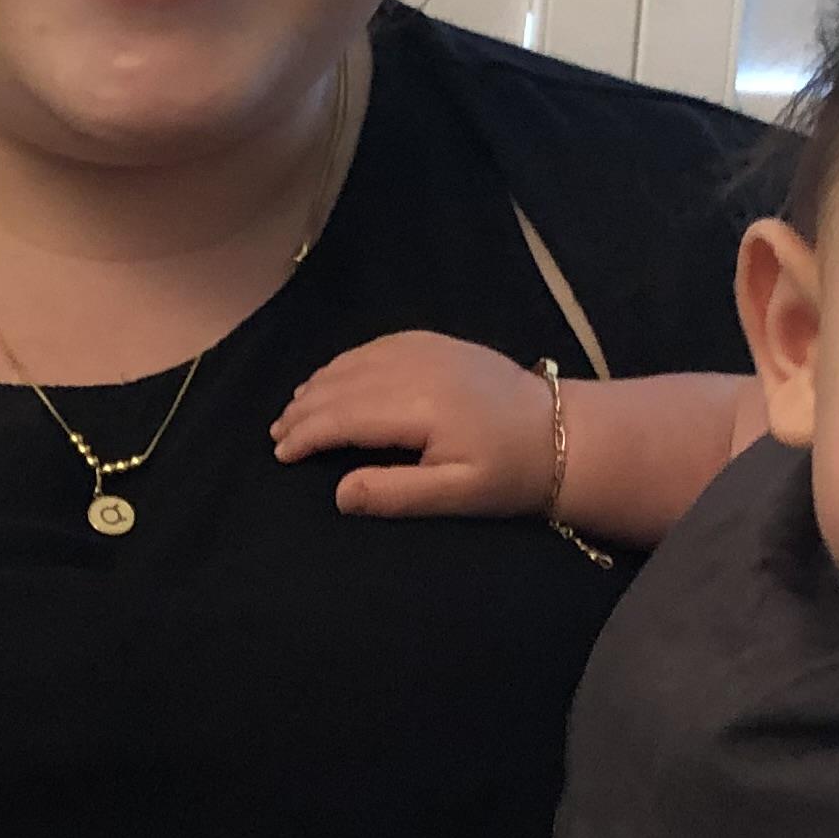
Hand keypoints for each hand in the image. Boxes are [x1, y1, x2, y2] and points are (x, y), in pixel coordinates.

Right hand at [271, 331, 549, 517]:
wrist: (562, 431)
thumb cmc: (510, 473)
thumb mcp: (456, 495)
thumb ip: (394, 493)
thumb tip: (338, 493)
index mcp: (418, 407)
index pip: (343, 417)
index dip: (307, 435)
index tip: (281, 454)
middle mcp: (416, 368)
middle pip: (342, 386)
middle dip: (304, 410)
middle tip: (276, 435)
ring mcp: (428, 349)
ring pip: (355, 362)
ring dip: (320, 385)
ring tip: (294, 409)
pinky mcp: (438, 342)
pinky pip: (378, 346)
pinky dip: (347, 362)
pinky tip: (334, 376)